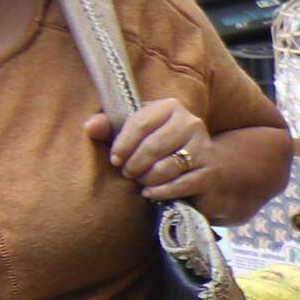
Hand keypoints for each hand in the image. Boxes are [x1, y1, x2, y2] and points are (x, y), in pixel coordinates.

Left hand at [89, 99, 213, 202]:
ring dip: (147, 178)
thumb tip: (90, 127)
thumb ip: (110, 127)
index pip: (140, 122)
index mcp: (170, 107)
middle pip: (153, 146)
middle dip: (135, 164)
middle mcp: (191, 123)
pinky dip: (161, 191)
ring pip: (167, 167)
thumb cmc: (161, 145)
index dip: (122, 144)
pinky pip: (180, 184)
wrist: (204, 164)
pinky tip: (151, 192)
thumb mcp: (136, 132)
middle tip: (127, 173)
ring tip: (141, 180)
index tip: (114, 159)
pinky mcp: (210, 171)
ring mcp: (204, 148)